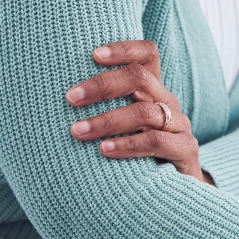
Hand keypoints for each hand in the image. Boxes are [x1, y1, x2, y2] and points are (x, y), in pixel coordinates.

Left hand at [66, 40, 212, 184]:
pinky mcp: (185, 149)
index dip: (124, 49)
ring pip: (145, 111)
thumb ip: (103, 109)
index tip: (93, 54)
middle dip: (102, 86)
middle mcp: (167, 102)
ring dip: (107, 120)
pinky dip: (128, 144)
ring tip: (77, 131)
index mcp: (153, 90)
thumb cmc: (138, 153)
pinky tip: (104, 150)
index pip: (146, 54)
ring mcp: (179, 125)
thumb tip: (53, 99)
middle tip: (71, 98)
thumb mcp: (123, 126)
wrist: (177, 189)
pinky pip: (156, 140)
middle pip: (140, 78)